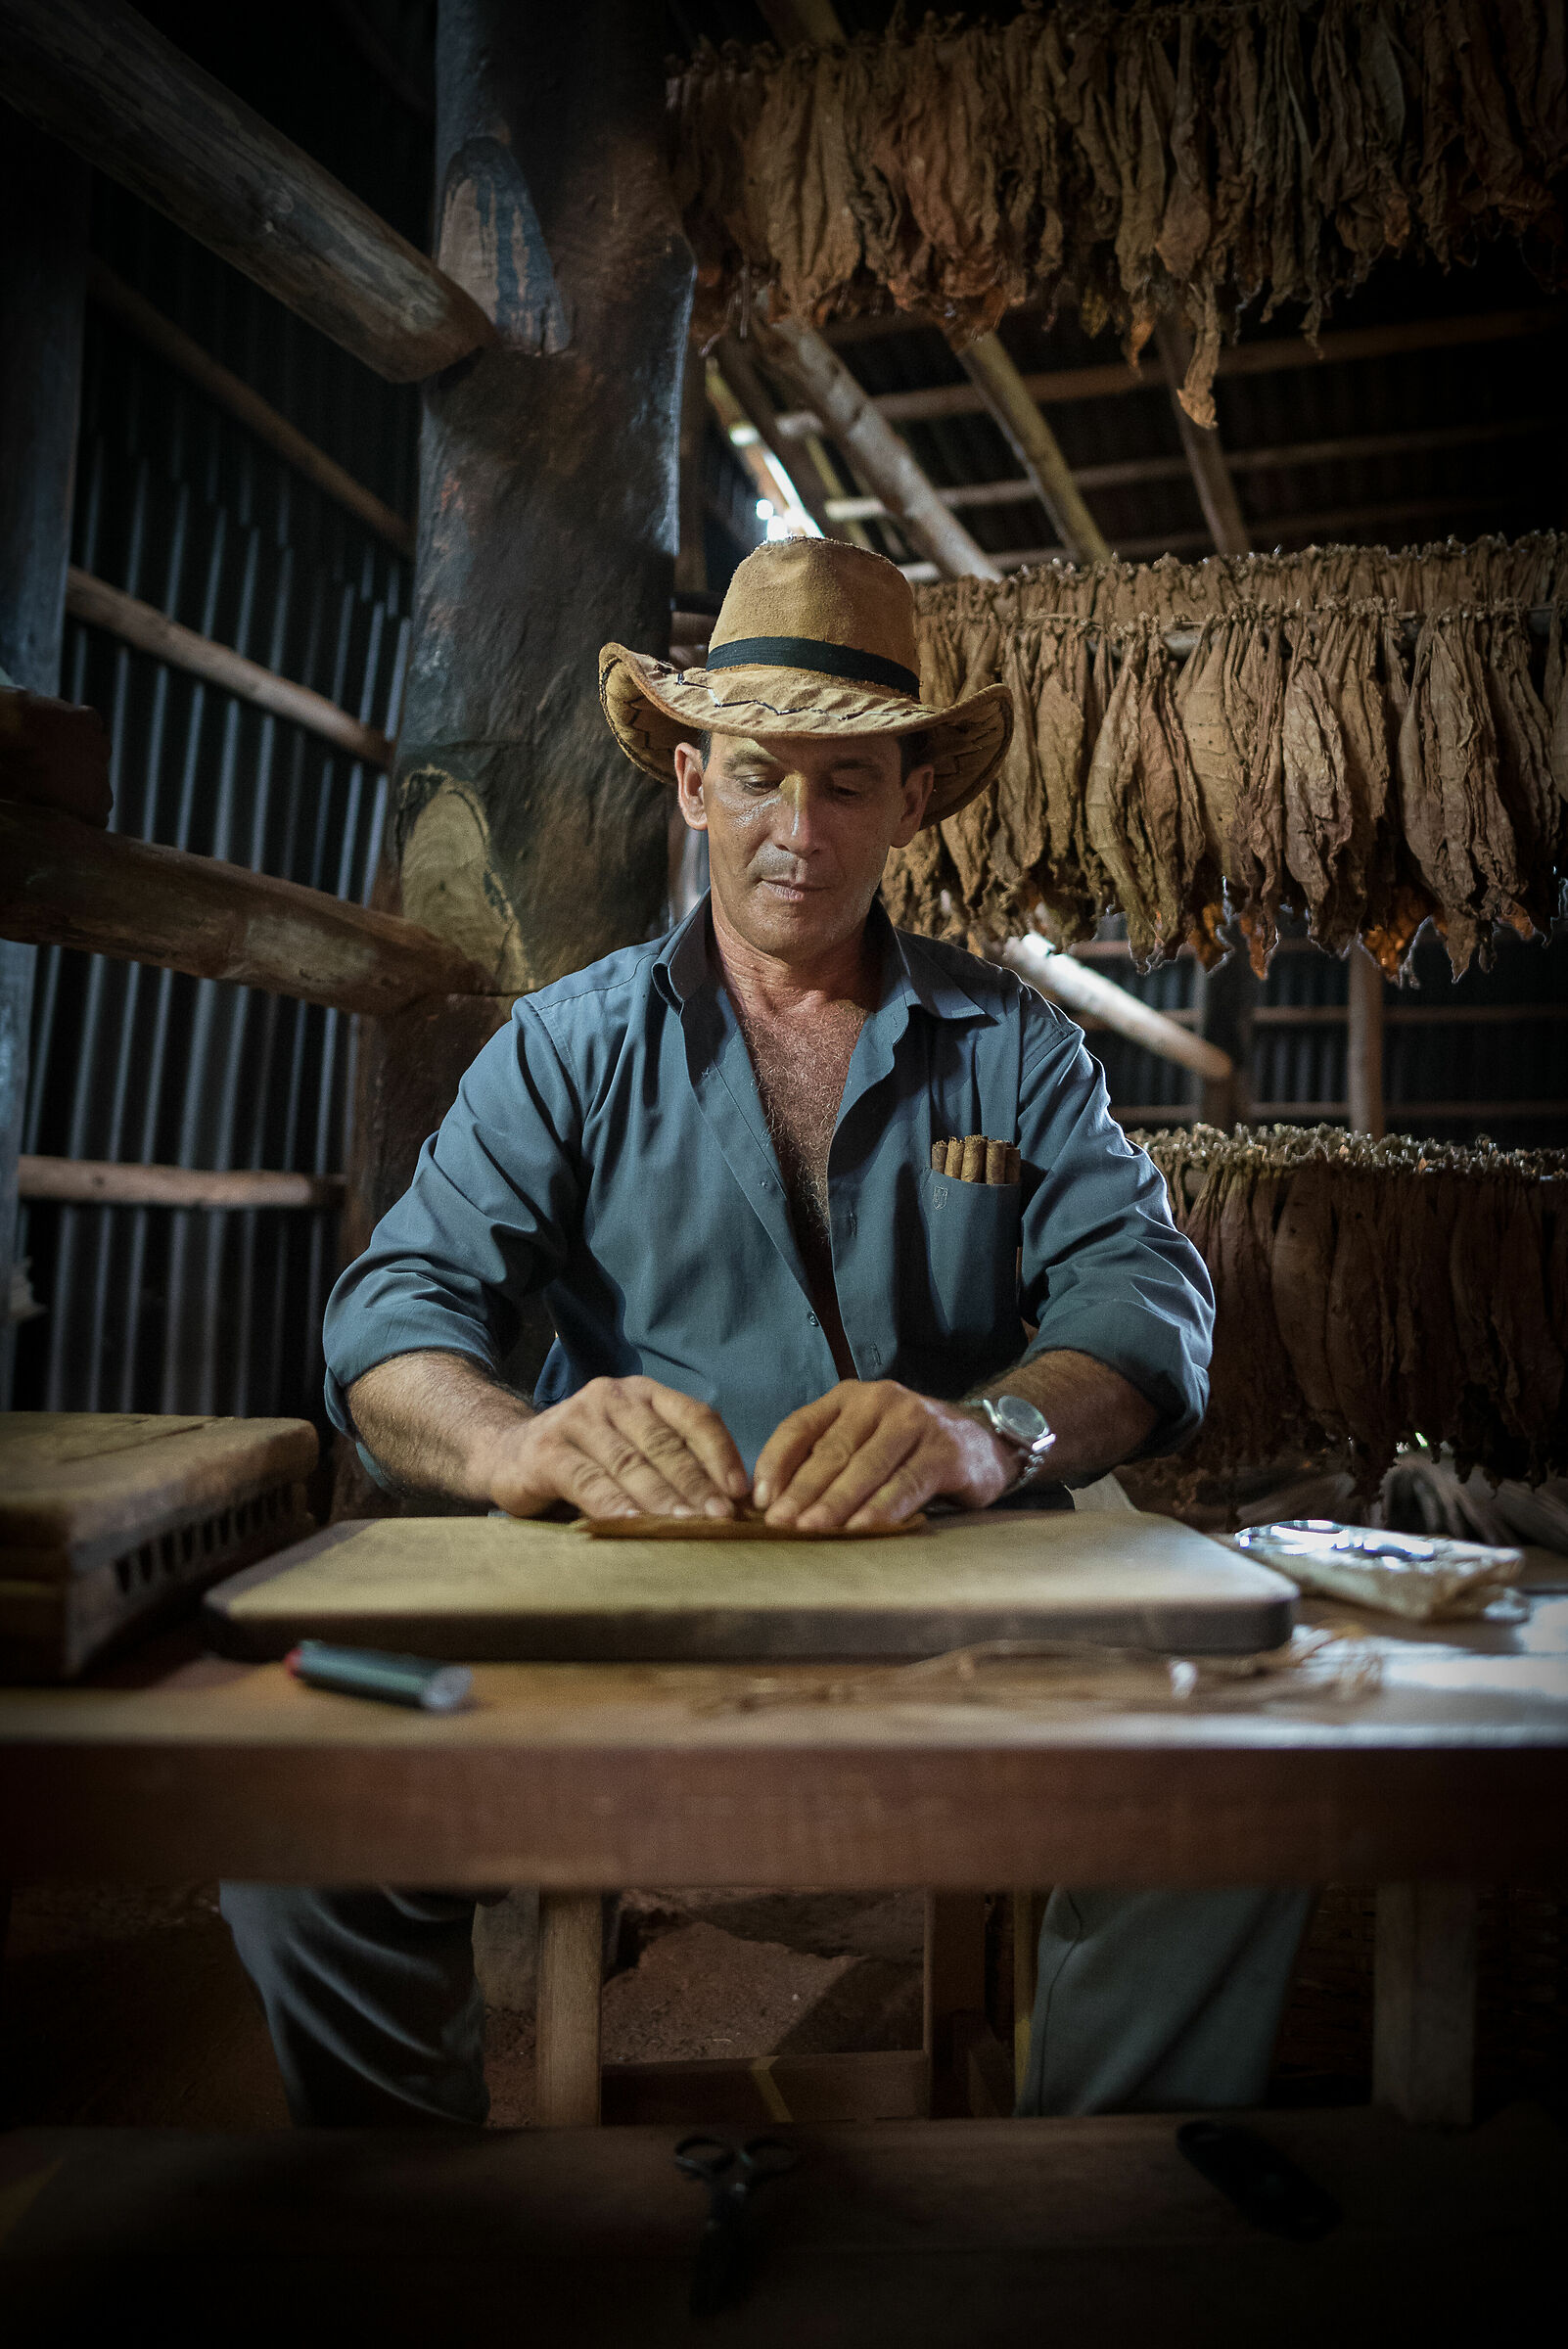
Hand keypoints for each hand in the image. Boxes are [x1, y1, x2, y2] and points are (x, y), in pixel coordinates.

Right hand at [483, 1377, 749, 1520]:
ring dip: (662, 1499)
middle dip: (697, 1484)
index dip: (721, 1453)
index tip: (742, 1492)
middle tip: (722, 1519)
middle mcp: (612, 1397)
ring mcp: (577, 1420)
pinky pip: (588, 1480)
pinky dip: (613, 1504)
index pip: (694, 1417)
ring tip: (687, 1526)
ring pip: (630, 1463)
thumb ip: (672, 1464)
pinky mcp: (547, 1452)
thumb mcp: (632, 1449)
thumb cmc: (587, 1459)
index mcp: (643, 1394)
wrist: (508, 1453)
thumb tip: (733, 1504)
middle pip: (664, 1444)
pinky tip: (632, 1524)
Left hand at [752, 1381, 1014, 1531]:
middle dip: (802, 1491)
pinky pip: (906, 1483)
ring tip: (811, 1530)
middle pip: (831, 1451)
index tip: (760, 1501)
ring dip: (836, 1503)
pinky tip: (862, 1529)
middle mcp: (880, 1401)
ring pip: (866, 1467)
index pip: (800, 1427)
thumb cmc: (906, 1449)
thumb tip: (772, 1504)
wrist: (980, 1443)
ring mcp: (915, 1422)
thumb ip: (824, 1460)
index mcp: (848, 1397)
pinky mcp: (944, 1450)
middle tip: (779, 1524)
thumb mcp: (862, 1441)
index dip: (776, 1464)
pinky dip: (881, 1509)